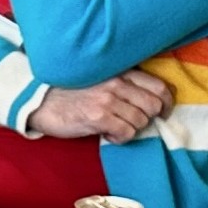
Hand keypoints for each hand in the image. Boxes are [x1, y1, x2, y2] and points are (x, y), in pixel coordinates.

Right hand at [27, 69, 172, 143]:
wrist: (41, 100)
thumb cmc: (70, 90)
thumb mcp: (99, 78)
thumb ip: (122, 82)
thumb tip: (150, 99)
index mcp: (119, 70)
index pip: (158, 85)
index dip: (167, 102)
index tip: (163, 111)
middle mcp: (116, 81)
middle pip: (154, 105)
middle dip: (148, 118)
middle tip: (133, 121)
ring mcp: (108, 99)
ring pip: (141, 121)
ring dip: (130, 128)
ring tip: (113, 125)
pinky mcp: (98, 117)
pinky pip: (126, 133)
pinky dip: (119, 137)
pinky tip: (106, 132)